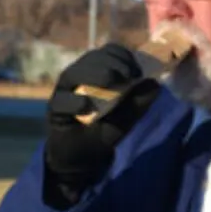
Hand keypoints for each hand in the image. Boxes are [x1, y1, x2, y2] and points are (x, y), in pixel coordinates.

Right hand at [44, 44, 162, 196]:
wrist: (83, 159)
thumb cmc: (104, 131)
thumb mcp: (128, 117)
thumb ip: (140, 101)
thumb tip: (156, 84)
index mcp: (98, 72)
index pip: (108, 52)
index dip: (123, 56)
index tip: (136, 71)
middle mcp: (79, 77)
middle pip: (90, 59)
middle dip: (111, 63)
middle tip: (126, 76)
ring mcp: (64, 92)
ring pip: (72, 74)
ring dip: (93, 76)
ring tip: (109, 83)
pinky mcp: (54, 110)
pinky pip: (61, 101)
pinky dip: (74, 101)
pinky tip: (86, 107)